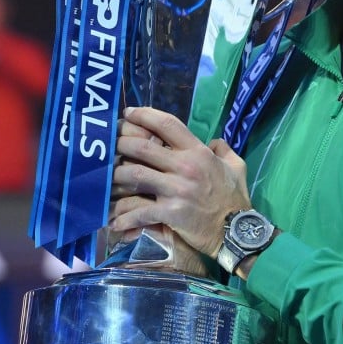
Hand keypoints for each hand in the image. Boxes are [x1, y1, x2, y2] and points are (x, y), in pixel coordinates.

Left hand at [110, 107, 250, 258]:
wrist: (237, 231)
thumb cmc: (235, 198)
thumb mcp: (237, 166)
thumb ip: (223, 149)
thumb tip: (212, 142)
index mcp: (199, 152)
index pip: (168, 124)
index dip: (144, 115)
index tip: (128, 113)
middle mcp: (185, 167)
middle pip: (142, 147)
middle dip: (120, 143)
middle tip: (109, 145)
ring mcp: (176, 190)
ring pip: (134, 175)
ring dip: (115, 177)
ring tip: (105, 179)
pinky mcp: (170, 213)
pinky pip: (139, 211)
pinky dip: (124, 217)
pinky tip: (115, 221)